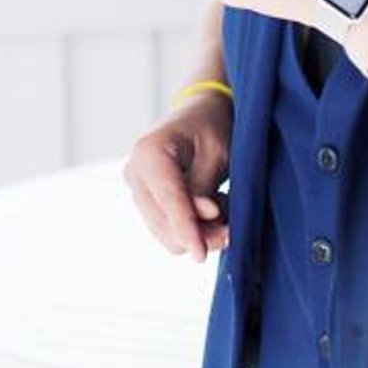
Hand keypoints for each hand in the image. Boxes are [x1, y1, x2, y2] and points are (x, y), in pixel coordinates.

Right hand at [123, 91, 232, 261]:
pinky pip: (168, 229)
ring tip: (222, 206)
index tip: (201, 255)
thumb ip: (204, 187)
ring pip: (166, 234)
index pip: (168, 200)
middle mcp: (135, 172)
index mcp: (149, 152)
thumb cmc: (211, 126)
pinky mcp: (146, 200)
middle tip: (232, 227)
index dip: (186, 229)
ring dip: (199, 233)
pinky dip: (193, 228)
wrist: (200, 113)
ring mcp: (137, 188)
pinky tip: (210, 206)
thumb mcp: (215, 152)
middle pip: (164, 225)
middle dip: (200, 234)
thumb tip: (202, 220)